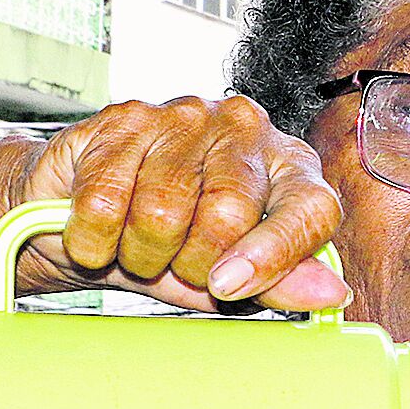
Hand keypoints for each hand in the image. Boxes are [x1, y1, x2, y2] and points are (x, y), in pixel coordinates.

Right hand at [2, 95, 347, 312]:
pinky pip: (104, 203)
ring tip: (135, 243)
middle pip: (227, 215)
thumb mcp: (229, 277)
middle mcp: (246, 129)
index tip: (232, 286)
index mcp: (289, 166)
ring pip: (161, 214)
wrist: (79, 212)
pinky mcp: (126, 115)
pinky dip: (92, 239)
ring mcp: (187, 116)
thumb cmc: (169, 241)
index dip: (277, 254)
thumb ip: (278, 283)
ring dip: (138, 253)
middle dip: (190, 263)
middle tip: (173, 263)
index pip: (310, 207)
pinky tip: (100, 229)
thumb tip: (330, 293)